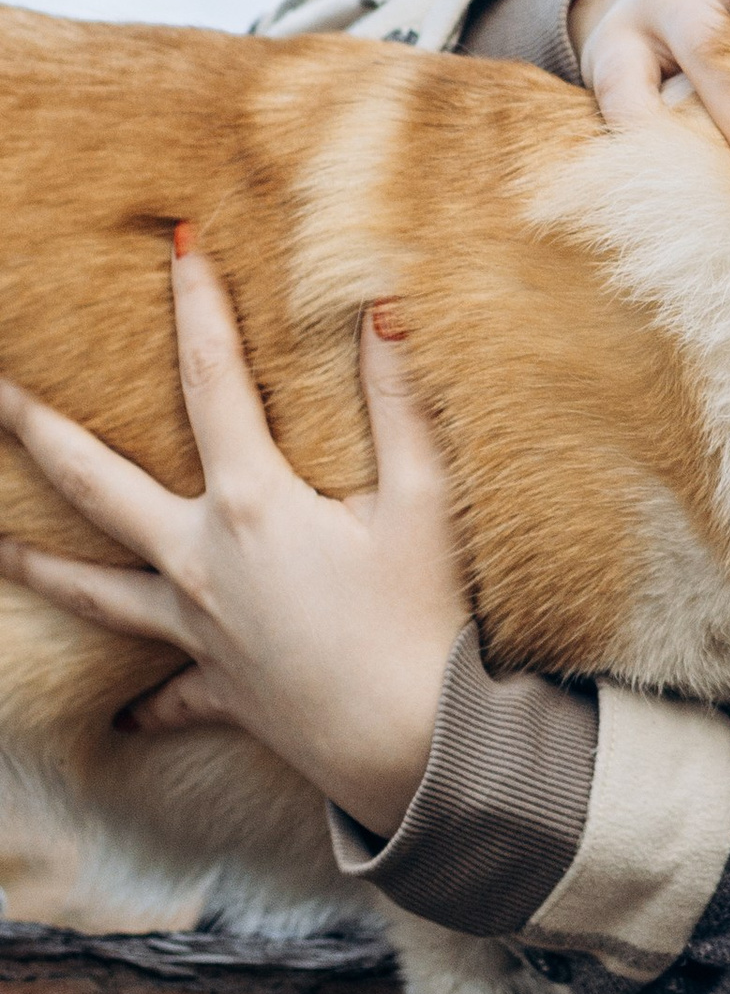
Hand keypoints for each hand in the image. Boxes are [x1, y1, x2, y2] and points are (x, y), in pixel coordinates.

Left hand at [0, 233, 468, 840]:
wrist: (415, 751)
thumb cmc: (425, 621)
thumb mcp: (426, 500)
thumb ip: (402, 402)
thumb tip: (383, 307)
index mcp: (253, 504)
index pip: (212, 378)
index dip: (197, 304)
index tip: (179, 242)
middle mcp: (200, 562)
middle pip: (95, 485)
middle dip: (36, 430)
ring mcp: (196, 630)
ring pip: (91, 591)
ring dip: (34, 561)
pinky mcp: (214, 686)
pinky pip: (161, 694)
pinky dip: (142, 701)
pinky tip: (120, 717)